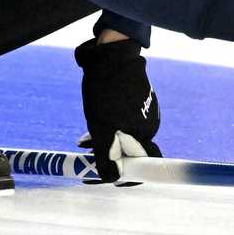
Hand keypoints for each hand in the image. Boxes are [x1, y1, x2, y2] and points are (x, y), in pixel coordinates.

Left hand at [74, 38, 161, 182]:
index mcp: (145, 132)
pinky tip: (94, 117)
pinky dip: (109, 125)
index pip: (142, 164)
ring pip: (123, 135)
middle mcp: (149, 124)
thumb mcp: (101, 127)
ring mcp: (144, 111)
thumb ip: (107, 154)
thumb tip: (112, 178)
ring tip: (84, 137)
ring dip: (105, 140)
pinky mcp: (138, 100)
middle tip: (86, 152)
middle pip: (129, 150)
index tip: (106, 177)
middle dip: (108, 155)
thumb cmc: (105, 92)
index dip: (125, 175)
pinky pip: (123, 121)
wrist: (110, 56)